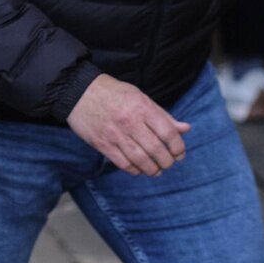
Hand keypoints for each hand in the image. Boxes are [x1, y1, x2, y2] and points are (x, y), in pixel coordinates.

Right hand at [66, 75, 189, 176]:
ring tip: (156, 170)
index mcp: (142, 108)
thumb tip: (185, 129)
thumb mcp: (140, 97)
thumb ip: (162, 115)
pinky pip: (123, 163)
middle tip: (169, 163)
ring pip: (140, 160)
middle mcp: (129, 121)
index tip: (179, 153)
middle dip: (167, 161)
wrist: (78, 92)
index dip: (178, 147)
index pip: (168, 133)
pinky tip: (139, 169)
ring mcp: (114, 134)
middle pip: (156, 150)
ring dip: (153, 169)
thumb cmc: (113, 93)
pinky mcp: (102, 143)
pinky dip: (135, 170)